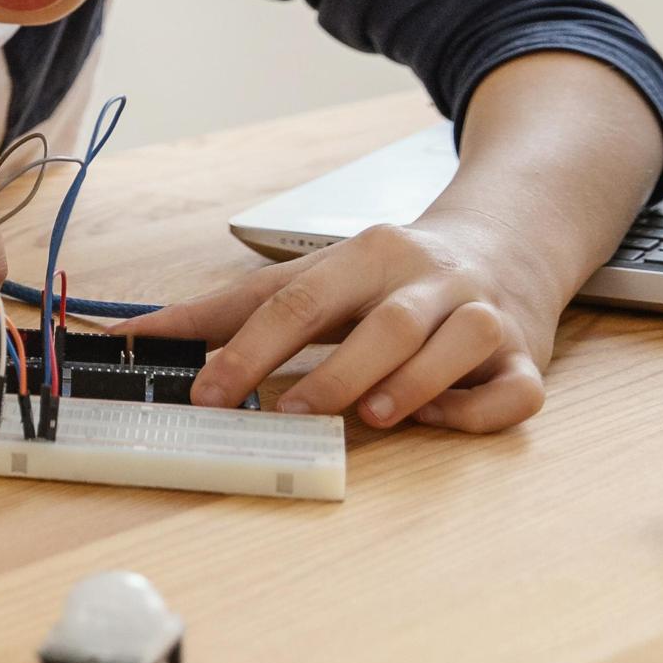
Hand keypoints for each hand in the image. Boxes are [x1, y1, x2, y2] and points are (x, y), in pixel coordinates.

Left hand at [122, 219, 555, 430]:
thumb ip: (228, 310)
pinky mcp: (528, 359)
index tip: (206, 394)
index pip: (298, 299)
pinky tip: (438, 418)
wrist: (506, 243)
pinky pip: (515, 391)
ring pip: (457, 346)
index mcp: (366, 254)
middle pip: (384, 324)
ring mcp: (485, 316)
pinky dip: (477, 410)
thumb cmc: (387, 276)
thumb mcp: (311, 277)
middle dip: (335, 373)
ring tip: (368, 418)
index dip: (248, 349)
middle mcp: (429, 279)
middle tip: (287, 414)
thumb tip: (134, 337)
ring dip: (410, 386)